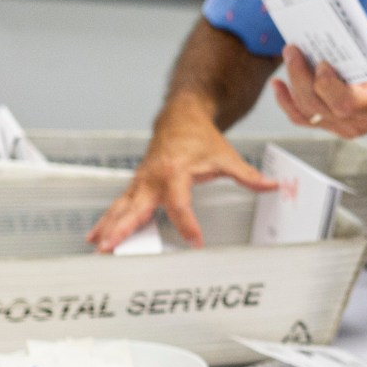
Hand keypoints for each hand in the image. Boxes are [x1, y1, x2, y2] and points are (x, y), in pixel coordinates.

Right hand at [85, 107, 275, 249]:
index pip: (179, 204)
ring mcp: (141, 182)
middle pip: (136, 208)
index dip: (187, 224)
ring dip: (108, 228)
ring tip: (98, 250)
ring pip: (121, 208)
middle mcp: (153, 178)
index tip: (195, 242)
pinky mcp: (136, 185)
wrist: (180, 117)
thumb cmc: (201, 138)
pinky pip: (119, 205)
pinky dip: (107, 221)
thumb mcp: (225, 156)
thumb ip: (247, 175)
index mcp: (175, 172)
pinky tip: (94, 238)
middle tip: (110, 248)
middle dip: (122, 228)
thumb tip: (271, 186)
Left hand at [267, 40, 366, 139]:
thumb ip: (362, 53)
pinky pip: (304, 118)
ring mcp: (344, 127)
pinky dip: (287, 102)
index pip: (345, 103)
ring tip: (289, 56)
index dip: (327, 85)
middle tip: (293, 49)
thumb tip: (327, 37)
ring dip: (292, 84)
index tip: (322, 62)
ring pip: (306, 111)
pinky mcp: (333, 124)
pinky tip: (279, 85)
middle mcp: (359, 122)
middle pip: (318, 105)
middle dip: (300, 76)